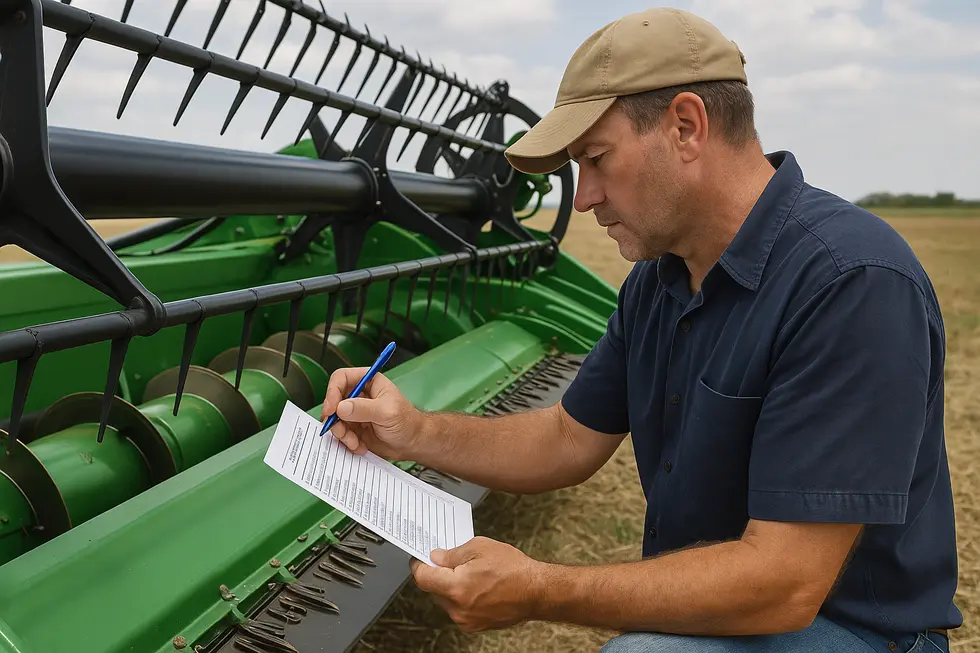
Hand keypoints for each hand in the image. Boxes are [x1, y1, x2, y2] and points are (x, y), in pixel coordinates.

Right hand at [320, 367, 421, 458]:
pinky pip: (341, 433)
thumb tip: (341, 407)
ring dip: (342, 434)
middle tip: (341, 432)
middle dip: (335, 419)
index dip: (332, 392)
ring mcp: (355, 412)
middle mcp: (359, 395)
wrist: (413, 443)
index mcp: (369, 381)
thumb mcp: (386, 412)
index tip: (331, 410)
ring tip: (355, 442)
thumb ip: (363, 409)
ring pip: (335, 419)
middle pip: (334, 400)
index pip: (341, 378)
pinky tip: (360, 446)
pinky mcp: (354, 428)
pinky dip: (347, 442)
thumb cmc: (406, 422)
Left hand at [410, 536, 543, 632]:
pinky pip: (459, 608)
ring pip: (446, 600)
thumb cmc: (513, 569)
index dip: (418, 565)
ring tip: (470, 572)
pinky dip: (462, 597)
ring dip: (451, 586)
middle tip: (450, 560)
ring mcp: (466, 620)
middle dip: (438, 574)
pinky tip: (477, 585)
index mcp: (456, 587)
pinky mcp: (475, 625)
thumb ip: (452, 554)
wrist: (536, 591)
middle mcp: (458, 608)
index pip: (423, 578)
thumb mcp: (479, 548)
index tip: (418, 559)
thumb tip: (436, 558)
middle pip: (434, 590)